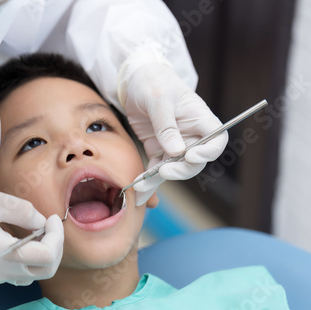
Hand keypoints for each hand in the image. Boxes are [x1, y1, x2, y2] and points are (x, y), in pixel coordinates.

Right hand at [0, 189, 63, 285]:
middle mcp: (3, 272)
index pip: (47, 255)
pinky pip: (20, 273)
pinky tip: (25, 241)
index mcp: (4, 255)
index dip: (56, 235)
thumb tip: (41, 221)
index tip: (51, 217)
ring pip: (35, 274)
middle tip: (50, 226)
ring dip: (45, 254)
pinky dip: (30, 259)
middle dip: (56, 246)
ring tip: (39, 232)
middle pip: (46, 270)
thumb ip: (21, 210)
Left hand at [119, 58, 227, 204]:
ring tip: (143, 185)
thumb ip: (166, 125)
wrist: (135, 82)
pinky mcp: (158, 149)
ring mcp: (174, 144)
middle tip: (164, 171)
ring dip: (160, 179)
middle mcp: (191, 135)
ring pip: (175, 168)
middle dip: (181, 170)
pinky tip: (138, 185)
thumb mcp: (158, 99)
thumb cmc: (153, 83)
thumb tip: (177, 152)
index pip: (216, 141)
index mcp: (200, 119)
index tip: (191, 156)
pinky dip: (148, 178)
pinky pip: (156, 168)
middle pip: (195, 161)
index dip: (208, 152)